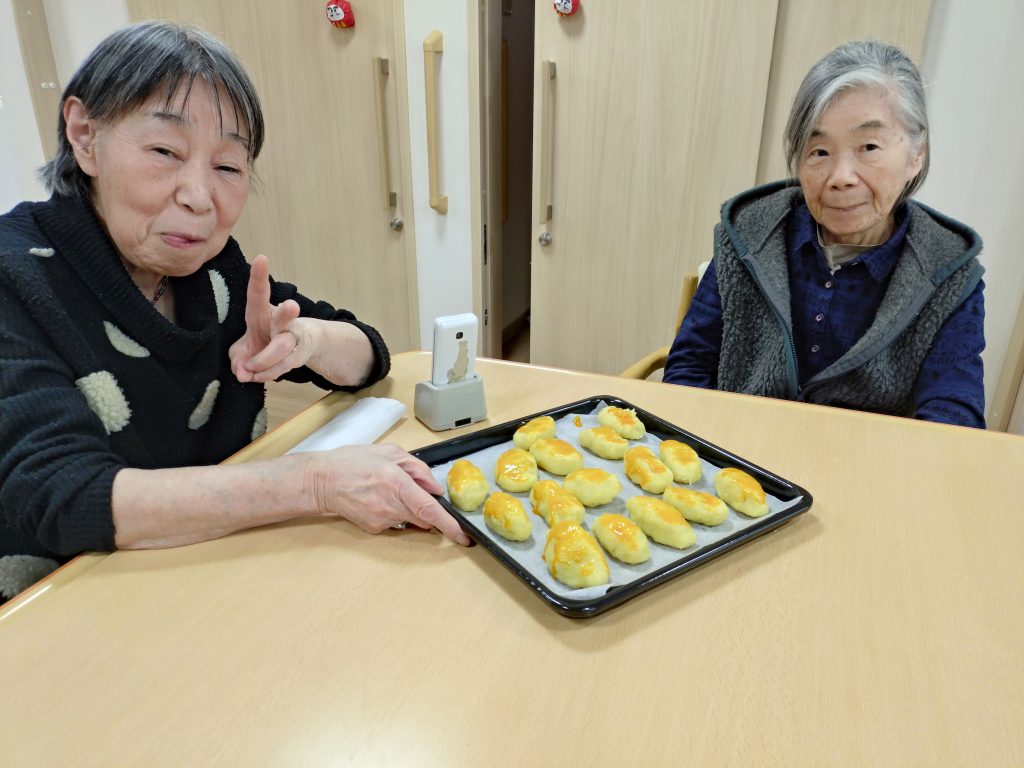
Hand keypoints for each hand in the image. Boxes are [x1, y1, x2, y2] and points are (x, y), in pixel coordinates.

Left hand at [229, 254, 308, 382]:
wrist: (297, 349)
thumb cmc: (263, 342)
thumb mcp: (242, 350)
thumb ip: (237, 360)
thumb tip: (242, 373)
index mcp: (261, 312)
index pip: (259, 293)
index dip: (259, 277)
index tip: (261, 258)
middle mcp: (280, 321)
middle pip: (285, 316)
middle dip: (287, 312)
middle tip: (292, 306)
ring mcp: (293, 338)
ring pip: (282, 347)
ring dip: (264, 359)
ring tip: (249, 367)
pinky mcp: (300, 355)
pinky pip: (283, 366)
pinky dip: (266, 374)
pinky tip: (255, 376)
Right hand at [308, 444, 470, 545]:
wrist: (321, 482)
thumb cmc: (352, 462)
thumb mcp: (389, 452)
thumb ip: (417, 468)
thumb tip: (435, 488)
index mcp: (396, 483)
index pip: (429, 510)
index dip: (450, 525)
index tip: (464, 536)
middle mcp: (391, 506)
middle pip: (425, 518)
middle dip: (429, 509)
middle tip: (414, 491)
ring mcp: (382, 521)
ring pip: (411, 521)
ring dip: (411, 509)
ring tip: (390, 490)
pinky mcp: (374, 529)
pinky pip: (396, 523)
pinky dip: (396, 512)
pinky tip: (379, 499)